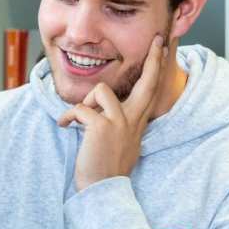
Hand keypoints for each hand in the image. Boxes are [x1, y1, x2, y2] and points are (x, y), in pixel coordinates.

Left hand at [58, 35, 170, 190]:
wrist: (102, 189)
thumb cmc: (106, 168)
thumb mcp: (121, 142)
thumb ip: (119, 123)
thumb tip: (105, 111)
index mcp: (137, 123)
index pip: (150, 91)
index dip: (157, 69)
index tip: (163, 48)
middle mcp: (133, 120)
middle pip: (147, 82)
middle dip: (152, 59)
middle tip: (156, 40)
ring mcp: (119, 122)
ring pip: (101, 91)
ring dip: (85, 102)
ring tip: (78, 118)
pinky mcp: (102, 126)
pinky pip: (80, 109)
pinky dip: (68, 117)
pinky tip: (65, 126)